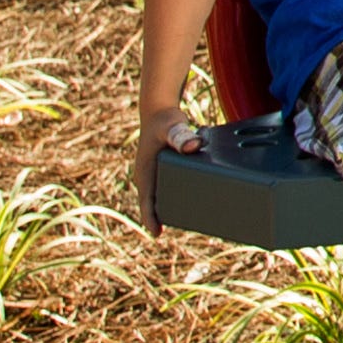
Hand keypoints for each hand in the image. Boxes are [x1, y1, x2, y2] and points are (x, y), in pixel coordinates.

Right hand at [133, 110, 201, 225]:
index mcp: (145, 172)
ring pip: (164, 197)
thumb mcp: (172, 127)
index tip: (156, 233)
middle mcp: (149, 177)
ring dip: (175, 206)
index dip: (150, 218)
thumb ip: (181, 136)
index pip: (145, 200)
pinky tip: (197, 200)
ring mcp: (157, 175)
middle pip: (156, 203)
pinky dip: (181, 195)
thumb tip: (193, 146)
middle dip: (167, 216)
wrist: (160, 110)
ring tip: (196, 218)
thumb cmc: (164, 119)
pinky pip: (172, 187)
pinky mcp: (167, 170)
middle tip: (188, 227)